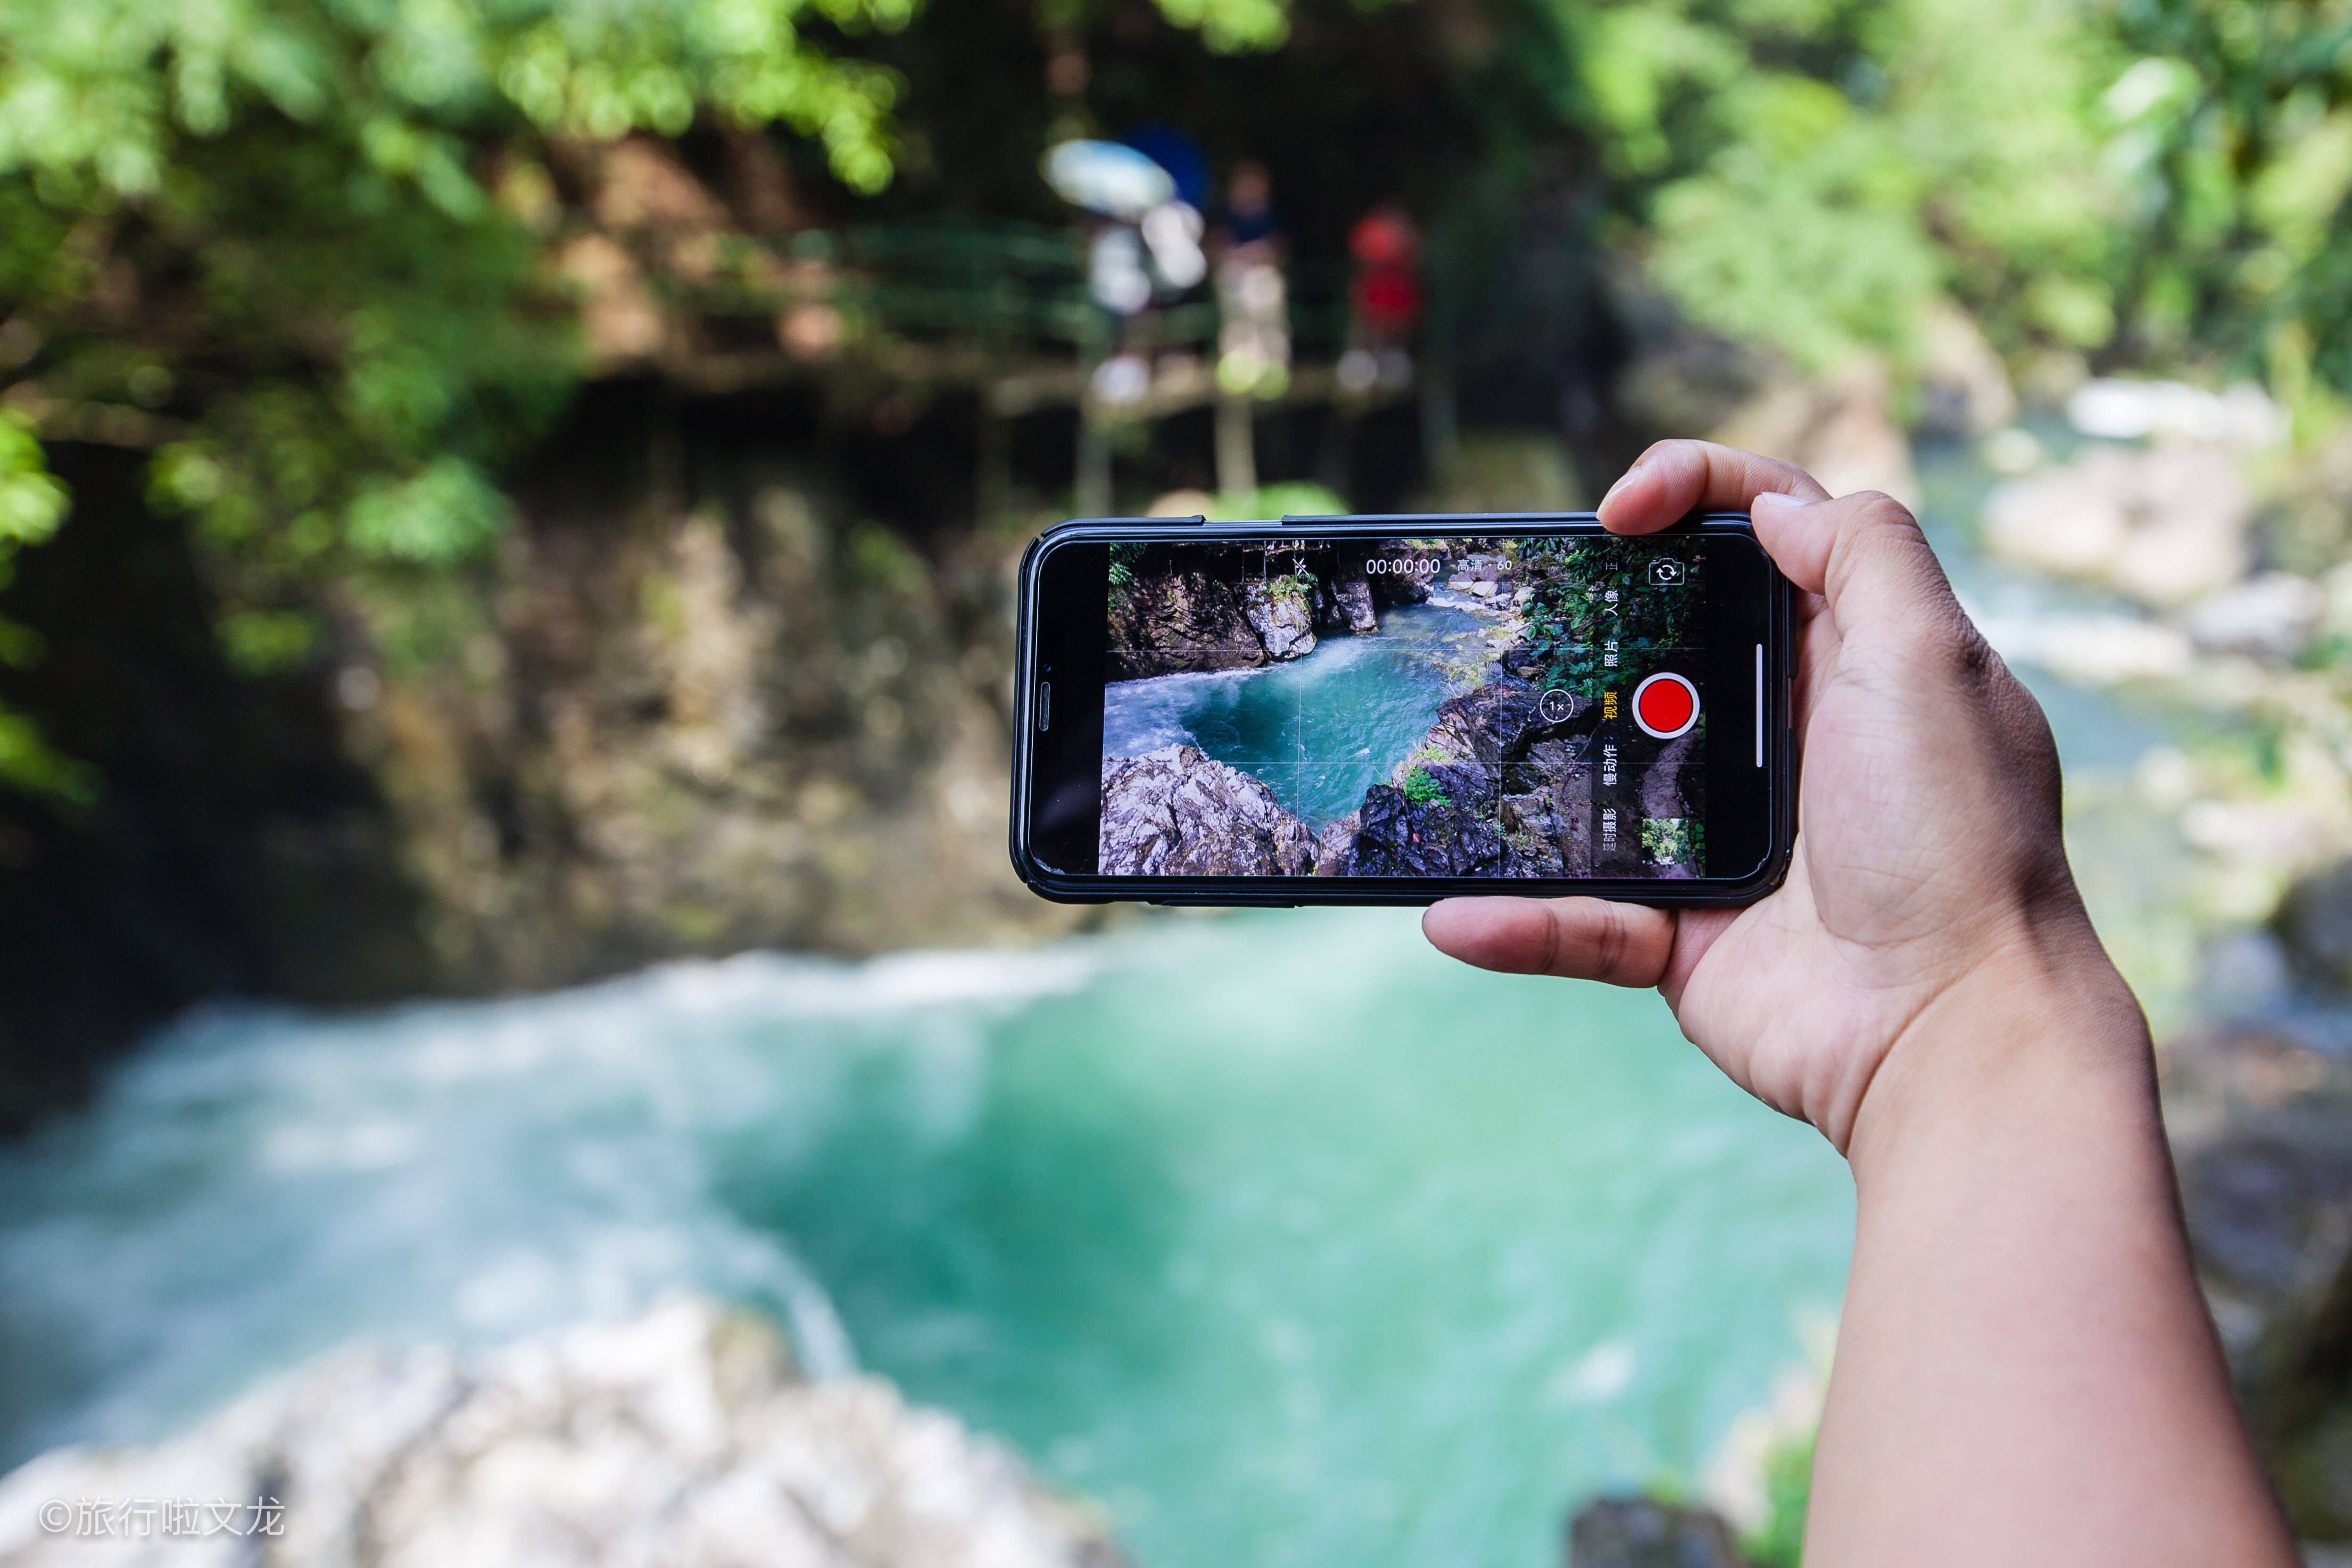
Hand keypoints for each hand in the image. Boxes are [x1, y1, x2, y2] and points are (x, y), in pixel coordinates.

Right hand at [1422, 441, 2130, 1153]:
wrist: (1950, 1033)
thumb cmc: (1957, 842)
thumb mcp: (1933, 662)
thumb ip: (1865, 556)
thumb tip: (1777, 508)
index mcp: (1858, 660)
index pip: (1771, 531)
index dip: (1695, 491)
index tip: (1620, 509)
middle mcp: (1791, 738)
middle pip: (1668, 642)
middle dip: (1592, 617)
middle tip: (1529, 610)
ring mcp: (1728, 838)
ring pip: (1601, 780)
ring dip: (1529, 771)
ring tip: (1455, 750)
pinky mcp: (1684, 933)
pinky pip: (1579, 918)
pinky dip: (1520, 924)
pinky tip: (1457, 916)